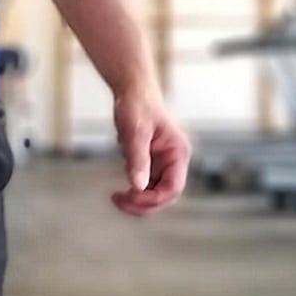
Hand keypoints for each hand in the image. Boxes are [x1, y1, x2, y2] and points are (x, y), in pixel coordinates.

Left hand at [112, 88, 191, 215]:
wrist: (133, 91)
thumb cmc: (137, 106)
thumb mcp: (135, 132)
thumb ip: (138, 159)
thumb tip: (138, 186)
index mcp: (178, 153)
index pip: (173, 188)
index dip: (153, 199)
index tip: (129, 197)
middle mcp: (175, 160)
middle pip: (166, 195)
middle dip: (143, 203)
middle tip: (118, 201)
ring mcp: (165, 163)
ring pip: (155, 193)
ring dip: (138, 200)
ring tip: (116, 197)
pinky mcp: (153, 164)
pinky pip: (147, 186)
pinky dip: (134, 191)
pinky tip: (120, 186)